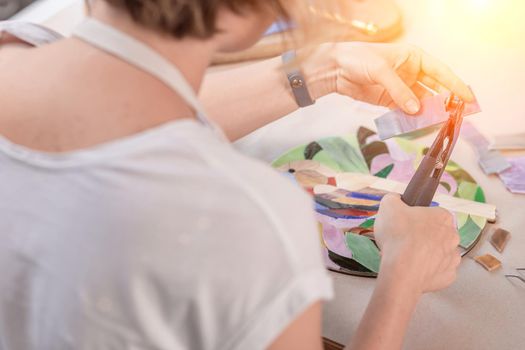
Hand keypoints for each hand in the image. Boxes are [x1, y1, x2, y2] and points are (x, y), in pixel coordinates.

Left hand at [303, 42, 473, 113]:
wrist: (335, 69)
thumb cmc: (357, 58)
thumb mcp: (380, 70)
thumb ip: (399, 90)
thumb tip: (416, 109)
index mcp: (414, 57)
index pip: (441, 72)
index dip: (456, 85)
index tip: (468, 98)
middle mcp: (411, 72)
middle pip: (434, 90)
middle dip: (445, 103)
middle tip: (456, 116)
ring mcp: (401, 87)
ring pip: (421, 102)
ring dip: (429, 113)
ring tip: (438, 124)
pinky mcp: (389, 100)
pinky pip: (405, 111)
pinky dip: (412, 118)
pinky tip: (418, 125)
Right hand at [373, 194, 460, 292]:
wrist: (401, 271)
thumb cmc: (398, 236)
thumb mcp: (388, 206)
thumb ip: (393, 199)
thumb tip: (395, 199)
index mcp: (443, 216)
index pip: (432, 214)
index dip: (416, 218)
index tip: (405, 224)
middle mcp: (453, 236)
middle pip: (437, 234)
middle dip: (423, 237)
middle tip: (404, 241)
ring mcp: (453, 258)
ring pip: (439, 253)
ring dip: (426, 254)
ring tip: (407, 258)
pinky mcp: (448, 277)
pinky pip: (438, 271)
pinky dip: (428, 271)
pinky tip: (414, 269)